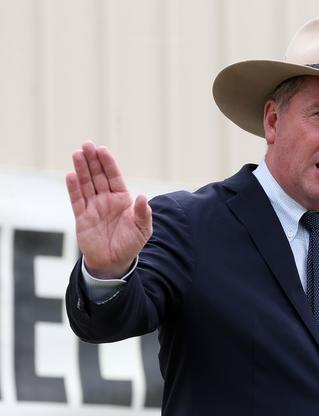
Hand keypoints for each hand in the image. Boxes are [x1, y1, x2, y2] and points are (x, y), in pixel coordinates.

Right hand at [66, 141, 151, 278]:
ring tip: (77, 154)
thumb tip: (142, 196)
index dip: (108, 163)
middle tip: (86, 144)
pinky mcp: (82, 217)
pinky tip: (70, 175)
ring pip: (86, 184)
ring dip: (81, 169)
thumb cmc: (131, 244)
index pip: (114, 177)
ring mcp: (93, 207)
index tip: (102, 150)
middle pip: (98, 176)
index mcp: (123, 199)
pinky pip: (77, 200)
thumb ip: (142, 213)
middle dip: (93, 160)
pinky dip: (73, 188)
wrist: (115, 262)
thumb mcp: (143, 229)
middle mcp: (107, 200)